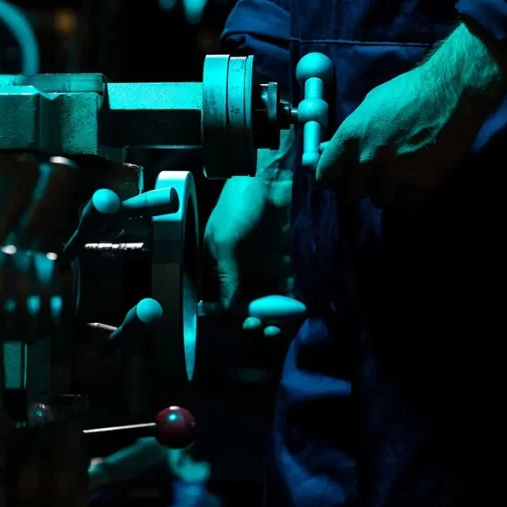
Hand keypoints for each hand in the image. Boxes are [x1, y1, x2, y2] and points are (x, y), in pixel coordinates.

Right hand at [204, 176, 292, 335]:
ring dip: (269, 318)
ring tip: (274, 328)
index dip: (223, 314)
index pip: (216, 297)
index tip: (234, 324)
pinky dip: (288, 305)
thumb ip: (226, 275)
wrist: (268, 179)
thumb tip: (226, 308)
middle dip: (249, 319)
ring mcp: (260, 267)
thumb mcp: (224, 240)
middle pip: (241, 304)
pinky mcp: (283, 263)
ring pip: (264, 301)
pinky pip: (285, 290)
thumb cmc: (237, 205)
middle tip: (257, 326)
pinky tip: (292, 314)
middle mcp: (237, 269)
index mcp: (215, 264)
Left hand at [315, 65, 481, 208]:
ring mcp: (396, 173)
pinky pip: (407, 206)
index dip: (333, 178)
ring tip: (399, 175)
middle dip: (360, 187)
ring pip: (380, 201)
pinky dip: (410, 198)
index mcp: (350, 137)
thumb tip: (324, 150)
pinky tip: (416, 181)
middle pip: (350, 195)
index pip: (325, 176)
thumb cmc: (408, 92)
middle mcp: (368, 159)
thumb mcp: (369, 106)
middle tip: (373, 177)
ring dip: (387, 192)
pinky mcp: (424, 183)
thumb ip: (347, 134)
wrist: (452, 90)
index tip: (341, 177)